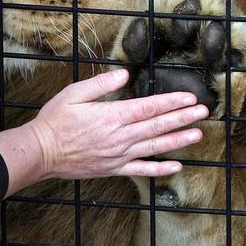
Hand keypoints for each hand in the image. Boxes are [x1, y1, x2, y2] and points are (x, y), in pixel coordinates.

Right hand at [0, 69, 206, 196]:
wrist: (41, 152)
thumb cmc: (55, 120)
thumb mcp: (73, 94)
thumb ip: (100, 84)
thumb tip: (123, 75)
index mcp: (111, 116)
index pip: (149, 108)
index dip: (171, 102)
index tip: (190, 98)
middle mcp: (119, 137)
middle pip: (157, 126)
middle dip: (182, 118)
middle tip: (204, 113)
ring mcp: (118, 155)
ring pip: (155, 147)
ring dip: (178, 140)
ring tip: (197, 135)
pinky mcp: (113, 169)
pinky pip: (142, 170)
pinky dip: (160, 169)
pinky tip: (177, 166)